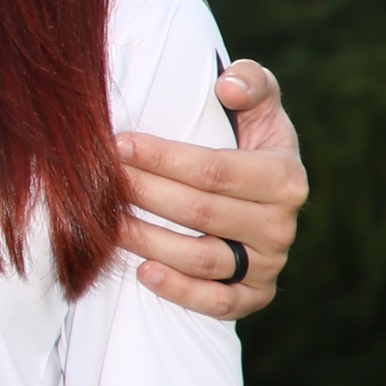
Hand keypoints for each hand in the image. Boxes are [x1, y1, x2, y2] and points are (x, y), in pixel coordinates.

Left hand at [118, 61, 307, 318]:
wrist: (263, 194)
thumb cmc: (249, 140)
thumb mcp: (259, 104)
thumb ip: (251, 82)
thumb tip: (228, 86)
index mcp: (284, 176)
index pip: (214, 170)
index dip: (162, 158)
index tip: (117, 145)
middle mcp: (281, 225)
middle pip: (200, 213)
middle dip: (144, 193)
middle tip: (101, 179)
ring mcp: (269, 264)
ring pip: (202, 258)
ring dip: (149, 241)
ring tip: (107, 222)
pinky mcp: (255, 295)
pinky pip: (218, 302)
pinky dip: (179, 291)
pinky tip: (142, 272)